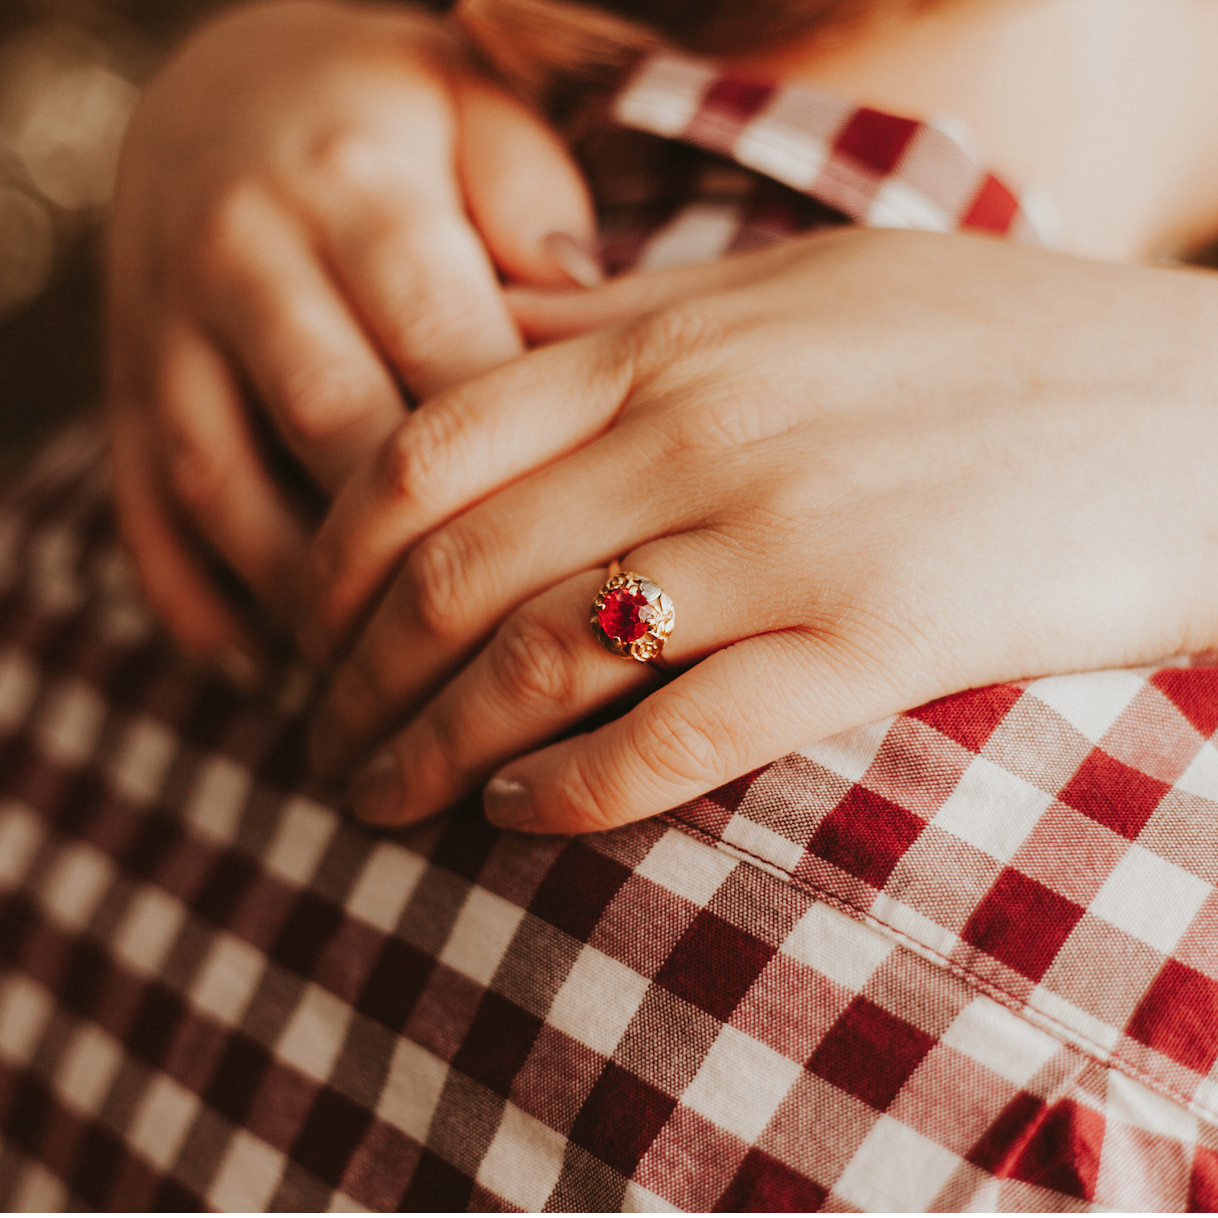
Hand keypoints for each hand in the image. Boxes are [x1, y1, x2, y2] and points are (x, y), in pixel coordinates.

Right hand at [105, 0, 595, 680]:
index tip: (579, 558)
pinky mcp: (122, 394)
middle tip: (496, 653)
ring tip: (388, 686)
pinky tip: (268, 671)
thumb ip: (532, 205)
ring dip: (306, 597)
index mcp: (357, 192)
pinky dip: (196, 603)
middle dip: (414, 552)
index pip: (441, 348)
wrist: (213, 93)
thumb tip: (583, 315)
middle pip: (334, 430)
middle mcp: (245, 261)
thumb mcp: (477, 114)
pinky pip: (140, 511)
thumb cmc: (393, 123)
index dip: (508, 465)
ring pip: (225, 486)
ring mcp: (166, 334)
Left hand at [301, 227, 1217, 832]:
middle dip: (354, 680)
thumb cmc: (988, 343)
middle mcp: (701, 436)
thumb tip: (497, 331)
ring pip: (538, 663)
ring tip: (382, 804)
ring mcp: (785, 540)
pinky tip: (519, 815)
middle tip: (319, 746)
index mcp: (665, 345)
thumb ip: (636, 312)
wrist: (1202, 412)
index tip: (305, 632)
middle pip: (453, 575)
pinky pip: (677, 735)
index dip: (331, 560)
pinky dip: (572, 789)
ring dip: (430, 749)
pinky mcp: (875, 642)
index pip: (421, 452)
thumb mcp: (793, 283)